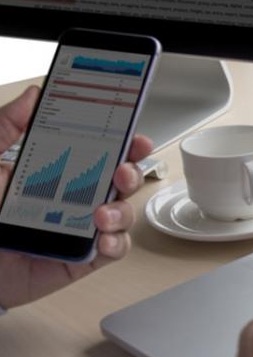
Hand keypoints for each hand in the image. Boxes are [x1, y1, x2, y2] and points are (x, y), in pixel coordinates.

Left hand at [0, 85, 152, 309]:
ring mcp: (82, 228)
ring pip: (123, 213)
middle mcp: (74, 199)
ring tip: (101, 215)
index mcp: (56, 172)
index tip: (134, 136)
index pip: (99, 153)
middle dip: (132, 173)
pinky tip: (103, 239)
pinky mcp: (84, 257)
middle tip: (121, 172)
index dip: (123, 143)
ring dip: (122, 211)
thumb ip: (6, 127)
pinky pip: (115, 249)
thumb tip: (33, 97)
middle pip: (120, 181)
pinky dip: (117, 243)